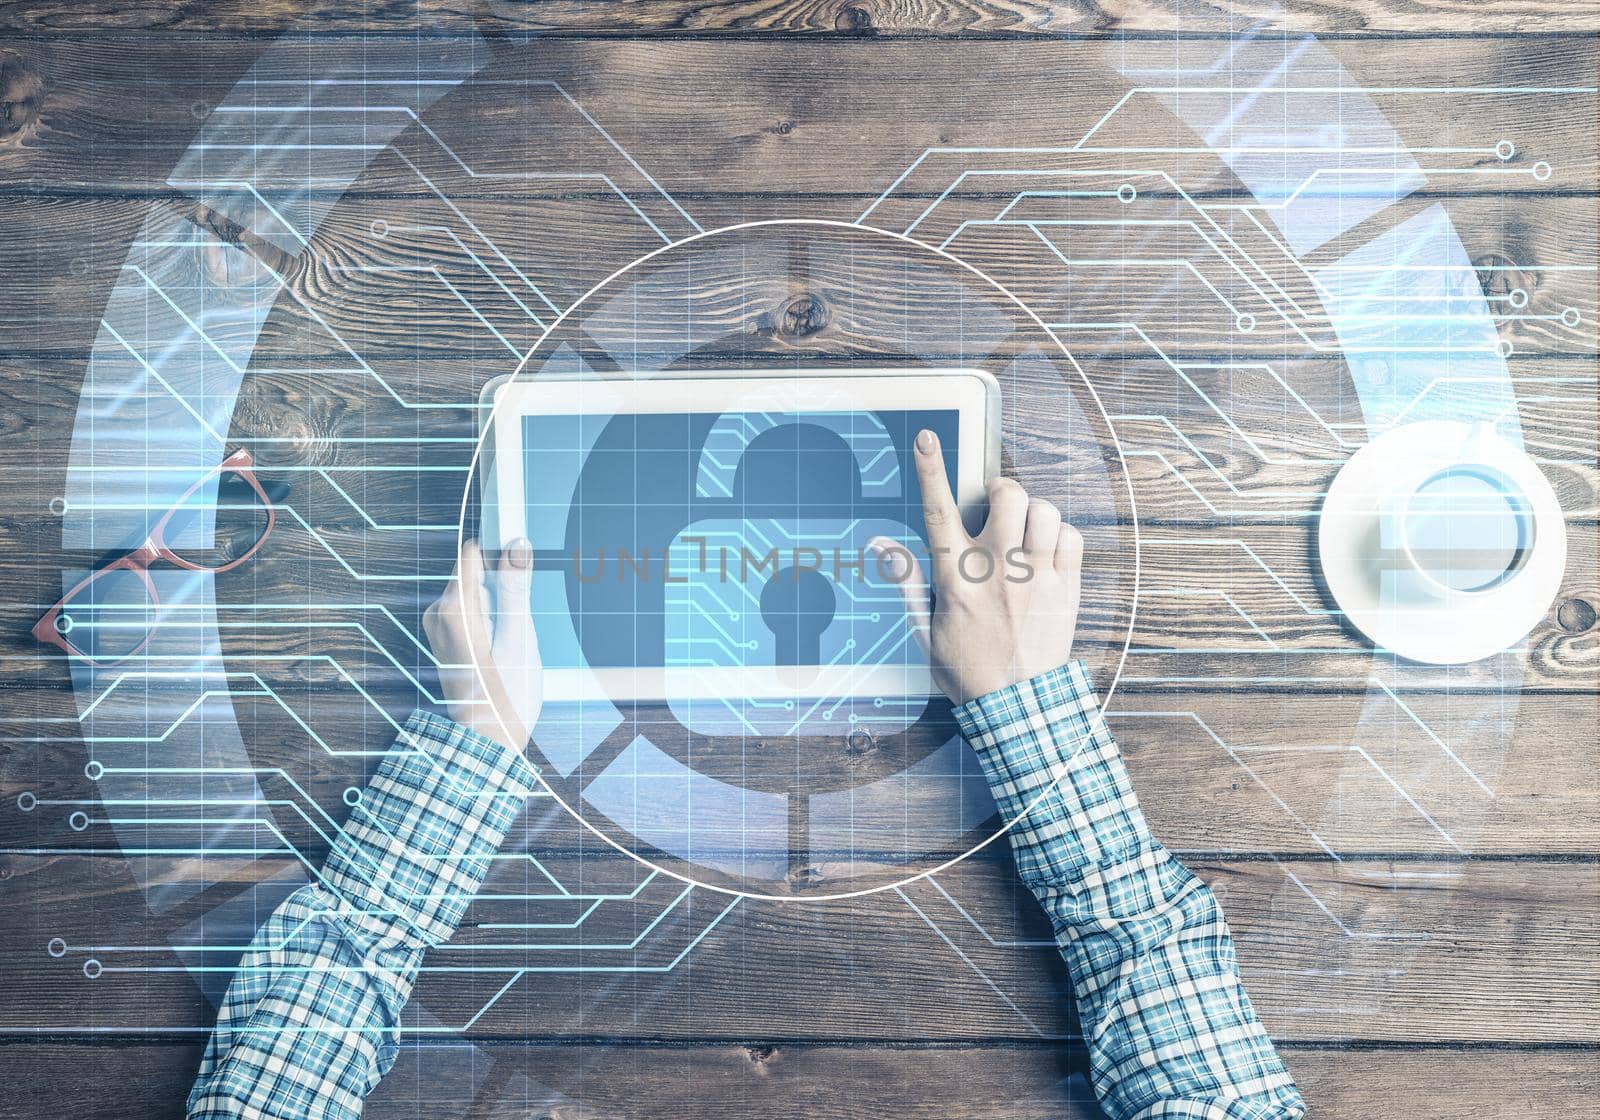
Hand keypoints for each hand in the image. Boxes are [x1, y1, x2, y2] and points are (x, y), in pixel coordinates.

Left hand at [422, 539, 542, 752]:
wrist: (488, 739)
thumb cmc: (505, 695)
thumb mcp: (520, 637)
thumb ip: (517, 586)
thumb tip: (518, 544)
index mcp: (453, 609)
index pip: (473, 553)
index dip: (500, 549)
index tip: (521, 551)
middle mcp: (438, 614)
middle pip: (475, 573)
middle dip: (503, 582)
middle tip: (523, 616)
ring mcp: (438, 627)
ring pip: (475, 592)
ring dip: (500, 602)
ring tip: (514, 636)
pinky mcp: (445, 639)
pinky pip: (470, 610)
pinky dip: (491, 616)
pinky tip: (504, 642)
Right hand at [871, 429, 1082, 704]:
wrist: (1016, 709)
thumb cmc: (966, 670)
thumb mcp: (924, 629)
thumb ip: (905, 581)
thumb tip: (880, 545)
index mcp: (957, 579)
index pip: (937, 512)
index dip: (930, 470)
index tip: (926, 438)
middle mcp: (997, 571)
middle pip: (1008, 496)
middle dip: (1003, 491)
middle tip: (997, 507)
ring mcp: (1036, 579)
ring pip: (1045, 511)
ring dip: (1034, 513)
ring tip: (1025, 533)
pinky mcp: (1067, 589)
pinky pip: (1072, 538)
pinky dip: (1061, 537)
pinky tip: (1047, 554)